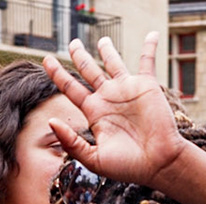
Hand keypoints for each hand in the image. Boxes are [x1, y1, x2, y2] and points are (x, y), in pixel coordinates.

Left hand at [40, 34, 186, 189]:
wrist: (159, 164)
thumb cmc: (128, 166)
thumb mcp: (93, 159)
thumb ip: (71, 143)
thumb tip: (51, 121)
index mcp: (95, 112)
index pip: (71, 87)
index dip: (58, 74)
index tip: (46, 60)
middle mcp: (109, 98)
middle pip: (89, 70)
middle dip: (79, 56)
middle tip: (72, 43)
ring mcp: (127, 90)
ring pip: (113, 62)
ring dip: (108, 49)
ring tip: (101, 40)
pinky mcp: (146, 86)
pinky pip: (147, 60)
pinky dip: (150, 46)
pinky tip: (152, 34)